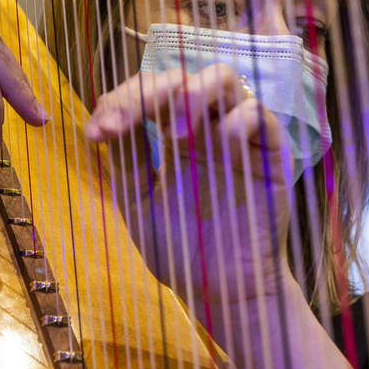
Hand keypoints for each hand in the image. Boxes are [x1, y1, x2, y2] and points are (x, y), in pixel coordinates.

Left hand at [85, 63, 293, 305]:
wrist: (221, 291)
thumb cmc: (181, 249)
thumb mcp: (139, 202)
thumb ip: (126, 160)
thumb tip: (104, 122)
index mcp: (175, 136)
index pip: (148, 94)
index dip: (120, 101)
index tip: (97, 133)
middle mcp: (207, 127)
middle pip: (184, 77)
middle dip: (153, 91)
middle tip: (130, 121)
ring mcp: (240, 136)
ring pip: (225, 80)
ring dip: (195, 92)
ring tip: (176, 130)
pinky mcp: (271, 152)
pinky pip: (259, 115)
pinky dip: (238, 118)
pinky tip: (222, 142)